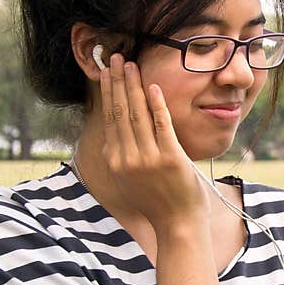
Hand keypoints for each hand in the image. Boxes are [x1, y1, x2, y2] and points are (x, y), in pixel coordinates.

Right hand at [100, 53, 209, 231]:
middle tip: (116, 58)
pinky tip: (153, 88)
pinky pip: (161, 125)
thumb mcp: (130, 181)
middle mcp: (127, 158)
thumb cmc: (158, 203)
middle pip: (120, 112)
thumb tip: (114, 141)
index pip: (109, 119)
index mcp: (116, 162)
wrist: (177, 226)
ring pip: (137, 114)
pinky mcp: (170, 159)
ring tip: (132, 65)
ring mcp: (148, 159)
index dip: (108, 93)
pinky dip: (156, 105)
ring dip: (134, 87)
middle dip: (117, 82)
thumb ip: (122, 159)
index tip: (107, 73)